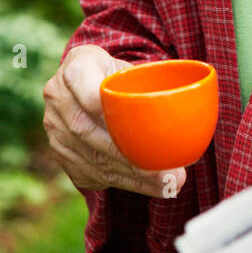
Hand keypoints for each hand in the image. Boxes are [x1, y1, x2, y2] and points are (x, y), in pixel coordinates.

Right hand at [42, 43, 186, 197]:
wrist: (86, 81)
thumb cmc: (119, 73)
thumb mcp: (131, 65)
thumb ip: (153, 81)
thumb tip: (198, 104)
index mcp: (76, 66)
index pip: (90, 92)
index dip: (111, 113)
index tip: (141, 134)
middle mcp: (57, 96)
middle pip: (92, 133)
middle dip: (132, 158)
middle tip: (168, 175)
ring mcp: (53, 127)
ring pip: (93, 158)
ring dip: (132, 177)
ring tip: (167, 186)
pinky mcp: (60, 153)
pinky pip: (91, 174)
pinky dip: (122, 182)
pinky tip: (148, 187)